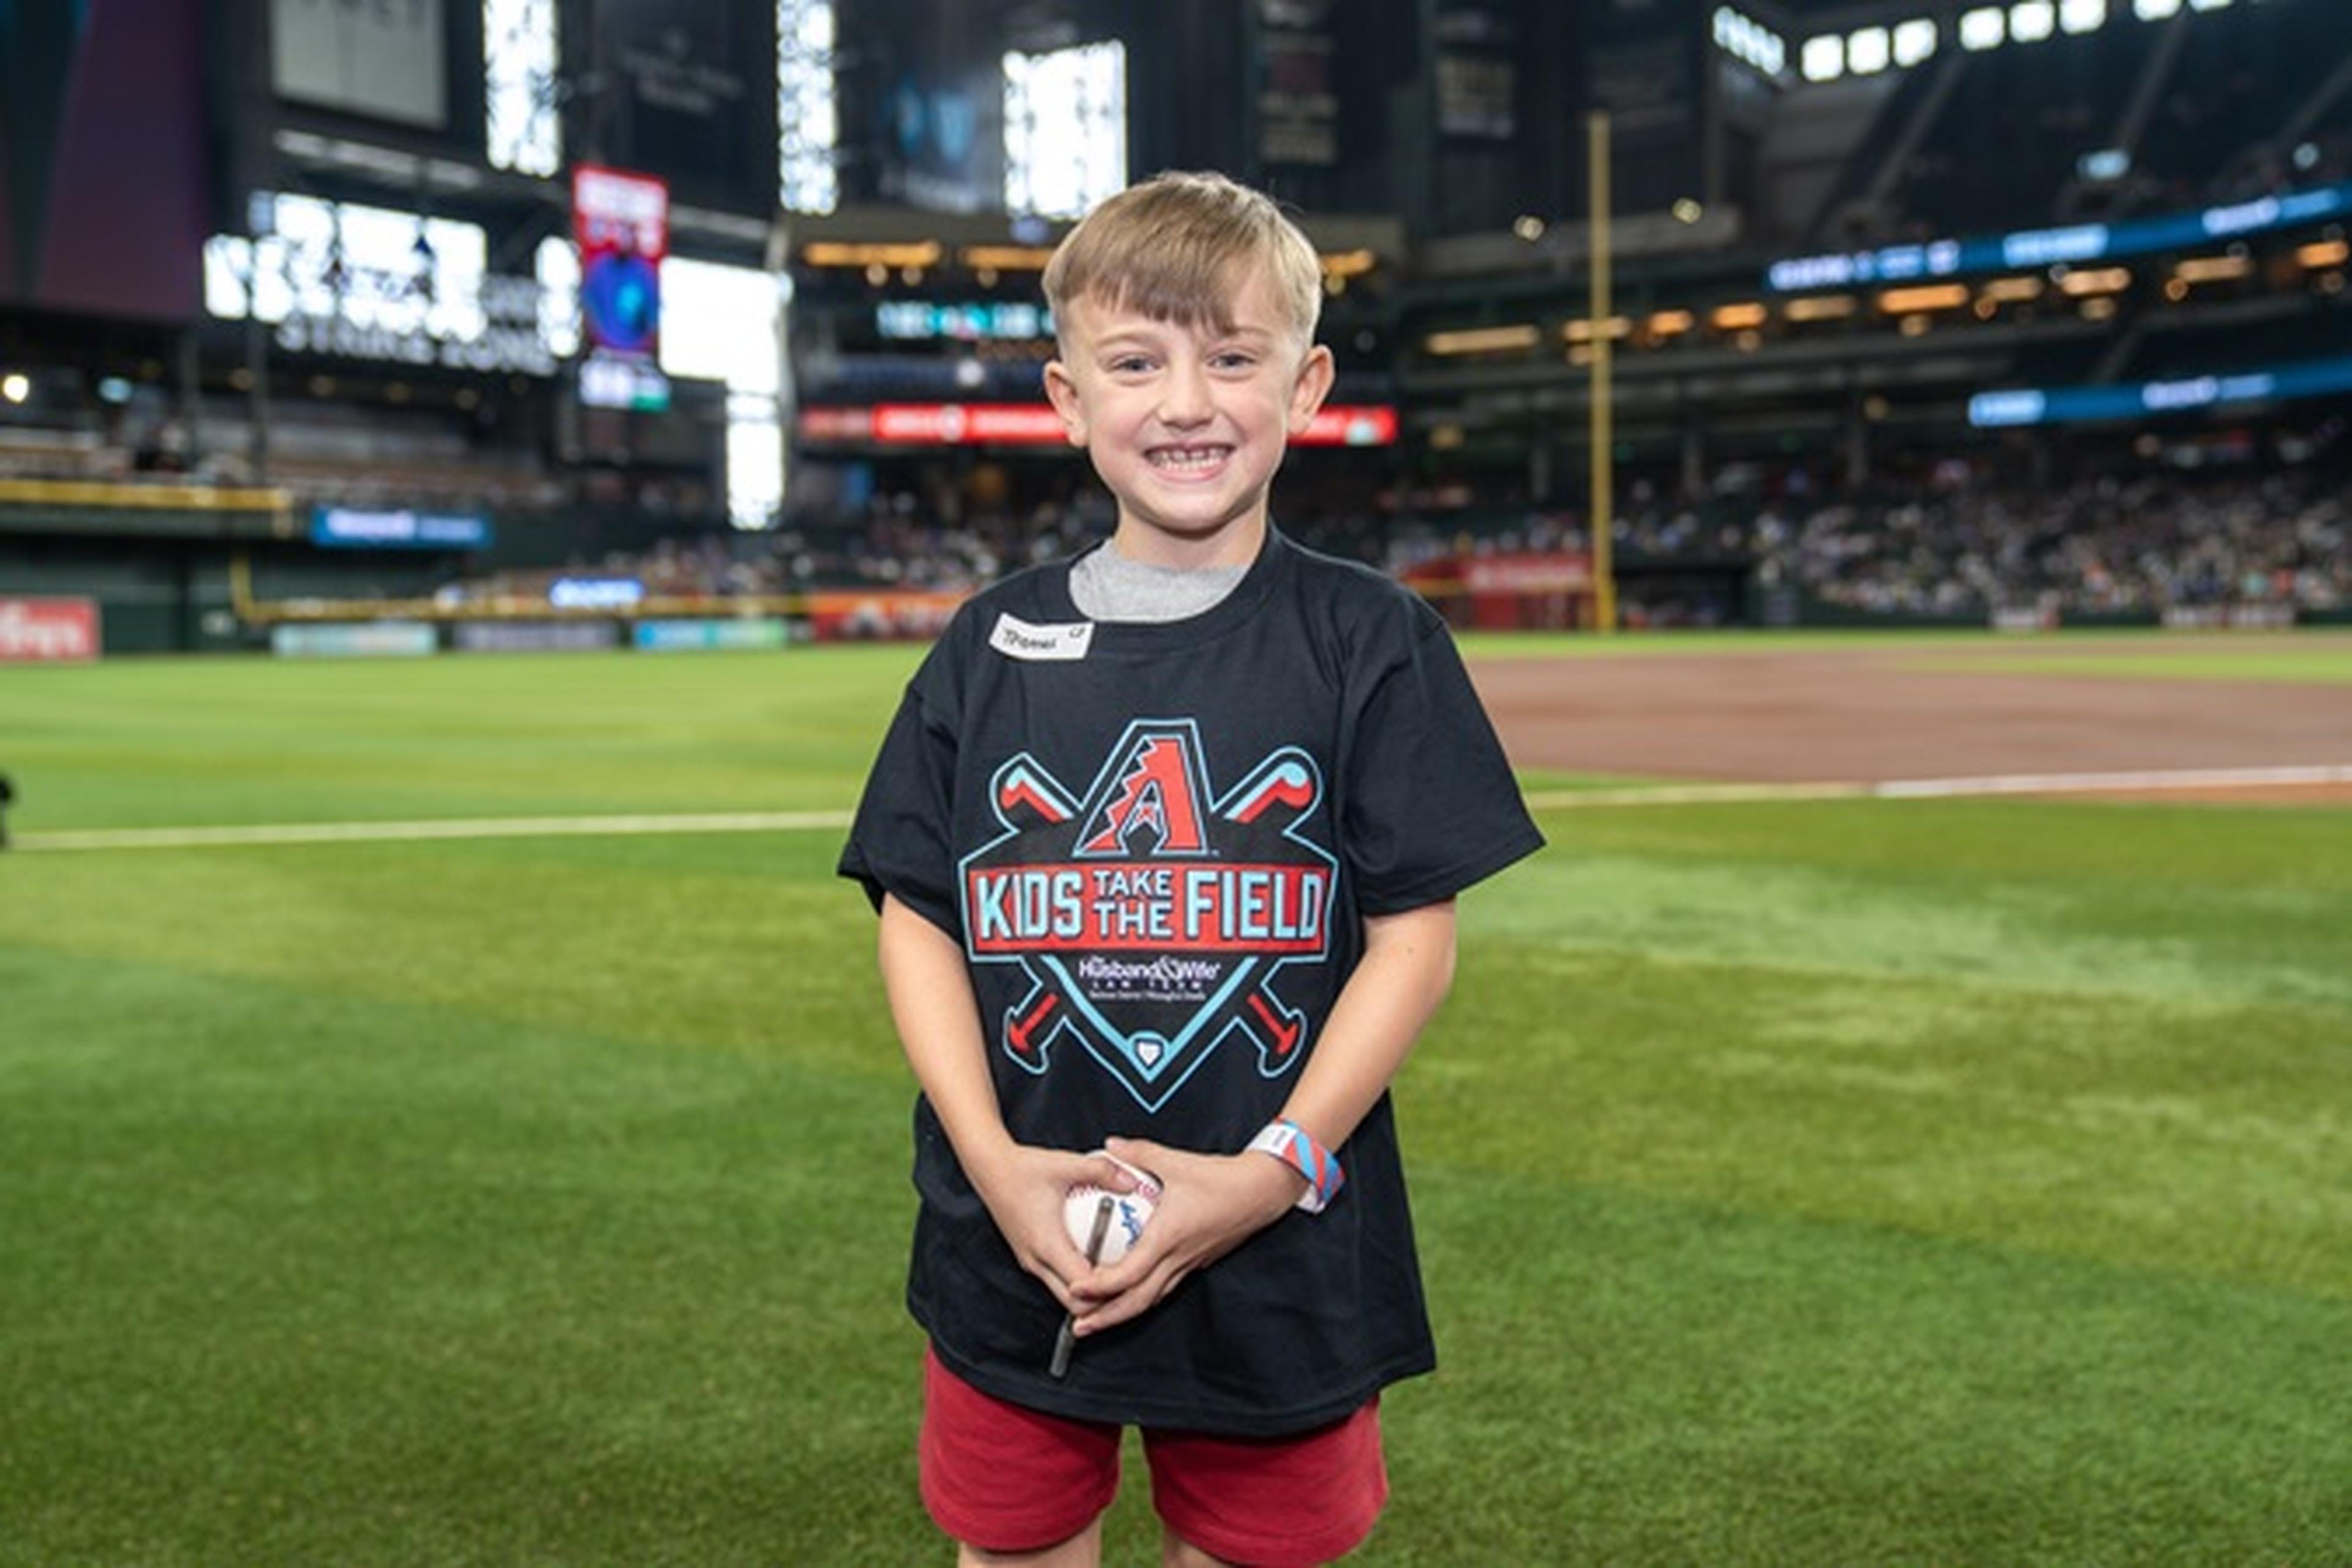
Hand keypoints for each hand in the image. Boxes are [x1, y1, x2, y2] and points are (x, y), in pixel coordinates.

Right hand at [964, 1143, 1143, 1314]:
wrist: (988, 1168)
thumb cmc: (1023, 1168)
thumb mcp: (1066, 1164)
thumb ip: (1102, 1171)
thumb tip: (1132, 1182)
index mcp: (1047, 1246)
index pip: (1082, 1290)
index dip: (1109, 1292)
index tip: (1133, 1280)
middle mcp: (1036, 1261)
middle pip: (1074, 1303)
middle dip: (1102, 1301)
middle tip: (1130, 1281)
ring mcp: (1031, 1261)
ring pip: (1064, 1293)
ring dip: (1089, 1291)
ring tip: (1117, 1272)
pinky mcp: (1029, 1256)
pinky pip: (1056, 1277)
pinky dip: (1077, 1276)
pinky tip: (1096, 1254)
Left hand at [1066, 1135, 1307, 1335]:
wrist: (1261, 1192)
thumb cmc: (1222, 1179)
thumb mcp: (1176, 1161)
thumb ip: (1139, 1153)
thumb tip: (1109, 1146)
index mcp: (1168, 1236)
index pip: (1130, 1273)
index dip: (1100, 1286)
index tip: (1075, 1289)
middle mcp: (1177, 1257)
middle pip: (1138, 1301)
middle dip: (1106, 1318)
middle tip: (1078, 1326)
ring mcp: (1188, 1264)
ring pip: (1152, 1299)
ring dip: (1123, 1313)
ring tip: (1097, 1319)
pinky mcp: (1195, 1263)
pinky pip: (1165, 1288)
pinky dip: (1142, 1297)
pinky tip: (1128, 1296)